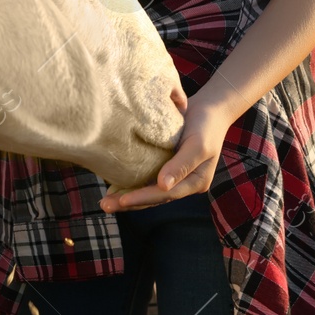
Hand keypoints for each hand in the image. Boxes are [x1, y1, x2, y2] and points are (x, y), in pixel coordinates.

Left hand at [99, 94, 232, 212]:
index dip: (143, 198)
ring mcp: (174, 175)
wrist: (209, 109)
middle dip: (129, 202)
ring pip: (148, 190)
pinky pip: (146, 177)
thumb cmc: (206, 125)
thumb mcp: (198, 144)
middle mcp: (183, 182)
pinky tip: (114, 186)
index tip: (122, 200)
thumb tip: (163, 185)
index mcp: (195, 182)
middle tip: (105, 206)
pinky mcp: (165, 164)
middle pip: (154, 197)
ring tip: (105, 202)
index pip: (166, 194)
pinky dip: (131, 182)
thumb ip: (181, 165)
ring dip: (127, 196)